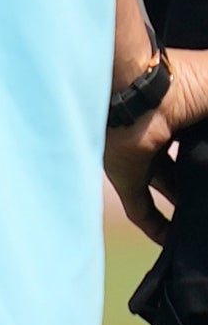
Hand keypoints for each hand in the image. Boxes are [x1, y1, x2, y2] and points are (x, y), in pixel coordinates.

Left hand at [111, 49, 207, 242]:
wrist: (134, 87)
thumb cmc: (184, 82)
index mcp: (183, 111)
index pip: (199, 138)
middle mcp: (161, 133)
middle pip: (183, 165)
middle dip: (200, 182)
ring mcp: (140, 153)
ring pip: (164, 186)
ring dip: (184, 207)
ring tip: (204, 226)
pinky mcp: (124, 173)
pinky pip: (140, 208)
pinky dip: (156, 227)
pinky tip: (173, 242)